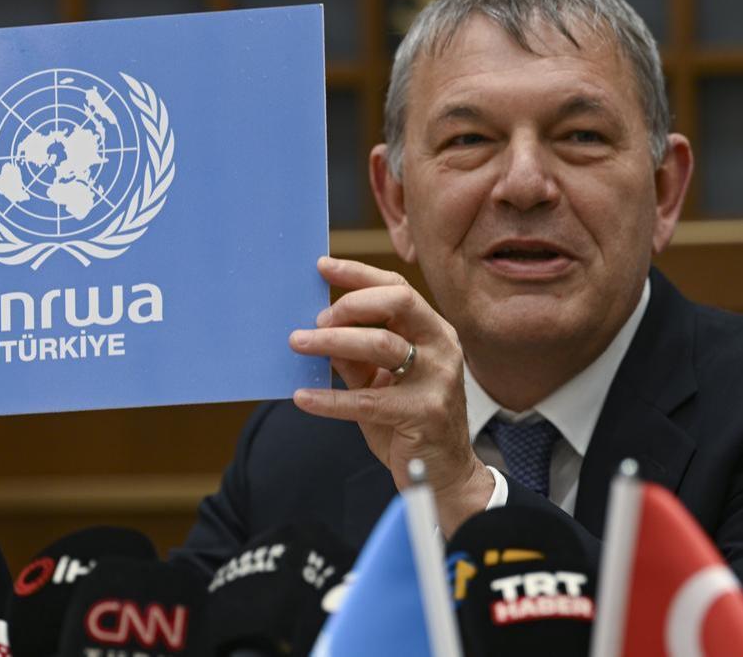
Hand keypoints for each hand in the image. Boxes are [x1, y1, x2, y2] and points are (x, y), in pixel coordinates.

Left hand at [289, 257, 492, 535]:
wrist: (444, 475)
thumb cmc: (409, 422)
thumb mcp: (380, 382)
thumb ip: (356, 358)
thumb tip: (320, 332)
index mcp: (433, 333)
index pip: (397, 290)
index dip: (359, 274)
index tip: (322, 267)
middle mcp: (442, 348)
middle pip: (398, 304)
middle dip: (351, 304)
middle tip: (315, 319)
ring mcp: (437, 380)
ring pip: (383, 345)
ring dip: (334, 341)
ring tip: (298, 344)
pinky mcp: (424, 413)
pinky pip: (368, 400)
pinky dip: (331, 399)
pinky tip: (302, 398)